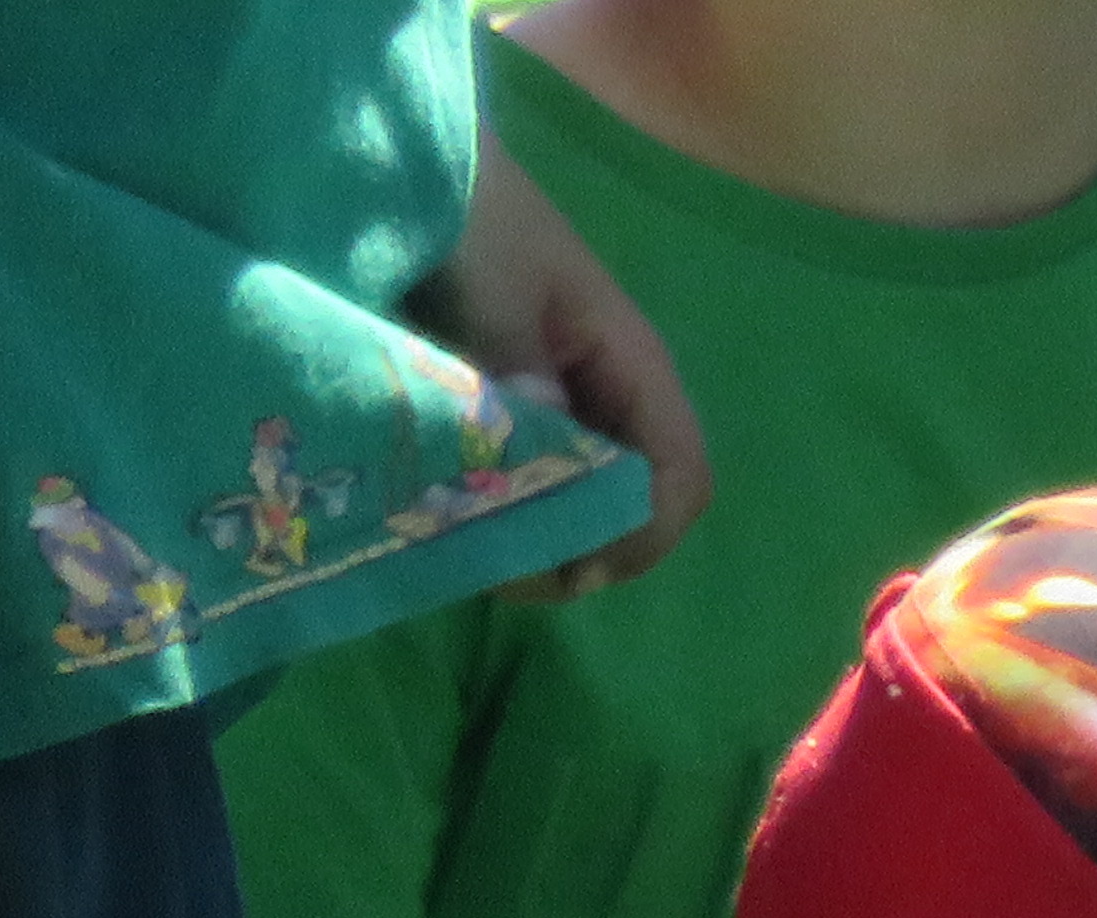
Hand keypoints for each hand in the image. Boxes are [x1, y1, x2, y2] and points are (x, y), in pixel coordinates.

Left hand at [409, 130, 710, 595]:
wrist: (416, 164)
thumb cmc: (469, 212)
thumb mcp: (490, 279)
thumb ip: (514, 355)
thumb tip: (537, 428)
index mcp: (631, 364)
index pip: (679, 478)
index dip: (640, 534)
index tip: (569, 564)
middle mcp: (613, 397)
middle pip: (641, 507)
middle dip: (589, 552)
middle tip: (508, 573)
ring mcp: (568, 407)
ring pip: (589, 502)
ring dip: (547, 539)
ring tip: (481, 552)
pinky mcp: (522, 411)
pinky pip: (540, 481)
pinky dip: (513, 513)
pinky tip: (464, 515)